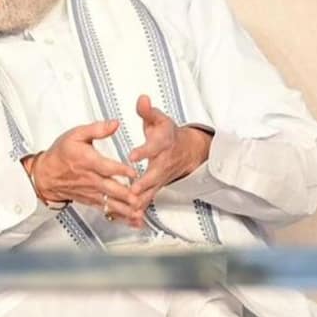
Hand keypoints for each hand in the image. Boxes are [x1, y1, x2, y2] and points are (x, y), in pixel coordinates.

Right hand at [30, 119, 144, 226]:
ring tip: (138, 214)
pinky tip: (133, 220)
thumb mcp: (75, 135)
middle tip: (138, 199)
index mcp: (86, 160)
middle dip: (125, 195)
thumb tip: (114, 124)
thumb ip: (96, 129)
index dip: (119, 170)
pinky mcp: (92, 200)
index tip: (133, 172)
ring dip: (125, 209)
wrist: (45, 174)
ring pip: (110, 202)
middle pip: (109, 187)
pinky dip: (121, 216)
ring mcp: (91, 191)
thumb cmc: (61, 154)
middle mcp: (90, 178)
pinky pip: (107, 209)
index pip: (105, 166)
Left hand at [128, 94, 211, 208]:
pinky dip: (141, 209)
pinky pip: (148, 199)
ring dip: (142, 199)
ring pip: (151, 190)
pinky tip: (130, 218)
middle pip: (154, 174)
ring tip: (130, 207)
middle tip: (132, 189)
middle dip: (144, 182)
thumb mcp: (159, 119)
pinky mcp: (156, 186)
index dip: (143, 150)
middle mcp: (163, 163)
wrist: (186, 151)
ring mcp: (161, 177)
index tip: (132, 155)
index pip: (153, 147)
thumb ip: (148, 111)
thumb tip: (141, 98)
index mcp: (162, 144)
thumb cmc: (167, 134)